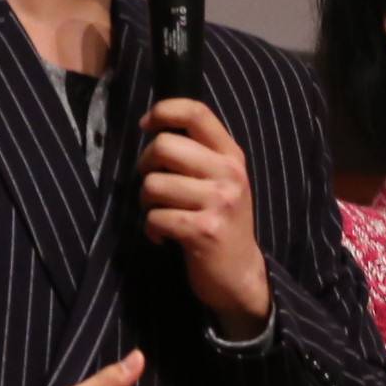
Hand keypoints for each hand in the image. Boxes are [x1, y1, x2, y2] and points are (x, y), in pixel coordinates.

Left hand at [139, 99, 270, 331]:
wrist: (240, 273)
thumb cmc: (221, 221)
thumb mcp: (221, 181)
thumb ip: (199, 153)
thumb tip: (154, 130)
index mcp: (232, 155)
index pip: (196, 112)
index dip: (163, 111)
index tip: (146, 126)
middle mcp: (229, 174)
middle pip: (164, 145)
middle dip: (145, 165)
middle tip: (154, 185)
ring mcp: (219, 202)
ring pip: (153, 184)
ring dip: (146, 203)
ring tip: (161, 214)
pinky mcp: (205, 230)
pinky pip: (155, 218)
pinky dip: (151, 230)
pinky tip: (163, 237)